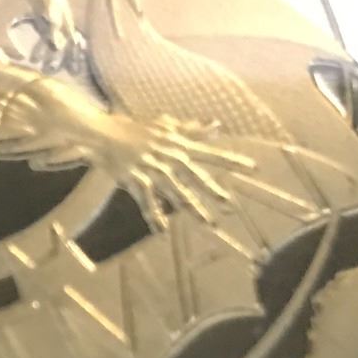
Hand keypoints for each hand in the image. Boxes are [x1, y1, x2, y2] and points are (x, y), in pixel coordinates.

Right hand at [93, 115, 255, 228]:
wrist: (103, 133)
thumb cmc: (135, 129)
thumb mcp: (165, 126)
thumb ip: (191, 129)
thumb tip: (217, 126)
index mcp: (177, 144)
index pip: (209, 152)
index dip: (231, 160)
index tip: (253, 167)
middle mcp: (168, 156)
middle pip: (194, 175)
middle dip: (212, 189)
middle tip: (230, 203)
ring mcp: (151, 168)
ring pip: (175, 191)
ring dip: (192, 207)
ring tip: (208, 223)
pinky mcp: (134, 178)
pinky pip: (146, 200)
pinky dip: (153, 214)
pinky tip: (161, 230)